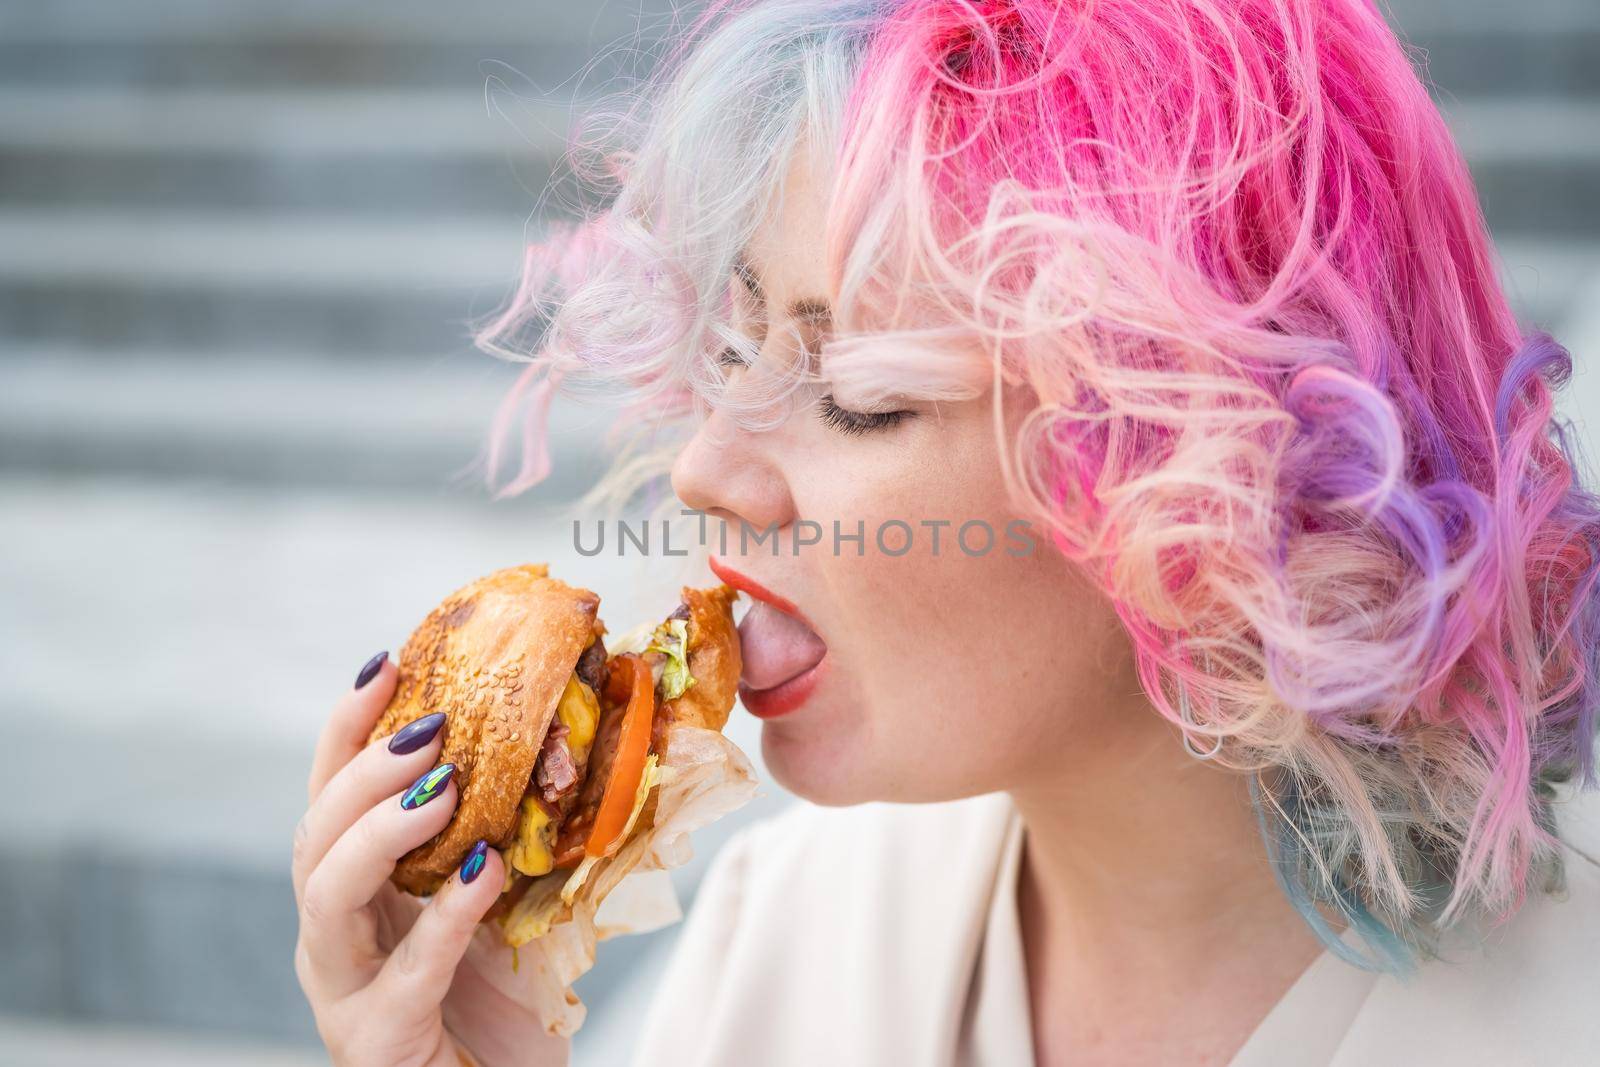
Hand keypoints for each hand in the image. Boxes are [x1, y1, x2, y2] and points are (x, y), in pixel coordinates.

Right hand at [292, 651, 570, 1066]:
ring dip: (379, 831)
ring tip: (444, 787)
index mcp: (362, 890)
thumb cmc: (506, 1003)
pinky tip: (483, 873)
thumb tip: (585, 732)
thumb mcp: (517, 898)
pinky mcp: (378, 1041)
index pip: (333, 792)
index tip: (387, 662)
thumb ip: (524, 827)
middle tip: (428, 726)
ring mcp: (346, 991)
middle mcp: (337, 935)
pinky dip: (442, 918)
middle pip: (314, 833)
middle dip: (363, 769)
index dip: (350, 727)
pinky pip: (401, 973)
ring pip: (325, 895)